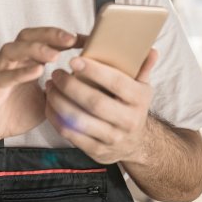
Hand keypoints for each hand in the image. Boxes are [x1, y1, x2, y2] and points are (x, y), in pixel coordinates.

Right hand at [0, 27, 79, 151]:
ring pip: (14, 50)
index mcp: (27, 61)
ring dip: (35, 49)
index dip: (65, 37)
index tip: (86, 39)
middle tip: (71, 39)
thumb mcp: (48, 99)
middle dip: (50, 34)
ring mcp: (1, 73)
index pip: (45, 40)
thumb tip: (89, 84)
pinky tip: (37, 71)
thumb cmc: (15, 112)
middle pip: (28, 36)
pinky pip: (5, 76)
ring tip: (55, 55)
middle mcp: (13, 62)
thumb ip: (63, 88)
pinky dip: (21, 72)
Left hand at [44, 49, 158, 164]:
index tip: (74, 60)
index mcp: (139, 100)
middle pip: (94, 103)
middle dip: (71, 86)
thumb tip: (151, 50)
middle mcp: (128, 121)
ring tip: (50, 87)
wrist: (136, 143)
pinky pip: (71, 135)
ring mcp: (112, 139)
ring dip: (59, 102)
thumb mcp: (142, 87)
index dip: (94, 71)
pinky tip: (50, 104)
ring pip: (79, 121)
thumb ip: (143, 67)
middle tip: (56, 73)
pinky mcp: (96, 152)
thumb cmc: (133, 106)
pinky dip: (56, 118)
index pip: (116, 83)